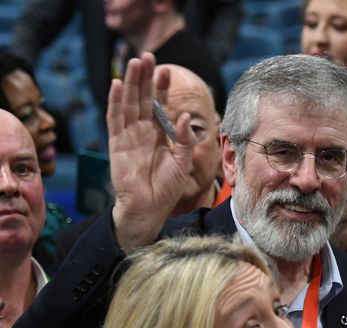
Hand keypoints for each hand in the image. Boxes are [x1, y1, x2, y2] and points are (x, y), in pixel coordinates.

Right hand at [108, 53, 193, 250]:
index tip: (167, 70)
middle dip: (145, 78)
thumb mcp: (183, 161)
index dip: (162, 87)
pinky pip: (114, 120)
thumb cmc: (167, 187)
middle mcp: (144, 131)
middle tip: (147, 56)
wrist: (149, 208)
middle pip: (143, 98)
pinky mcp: (117, 144)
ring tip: (134, 63)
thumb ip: (185, 139)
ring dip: (130, 83)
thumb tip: (187, 116)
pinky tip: (115, 85)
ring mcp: (129, 136)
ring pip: (129, 103)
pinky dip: (114, 102)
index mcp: (161, 133)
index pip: (161, 104)